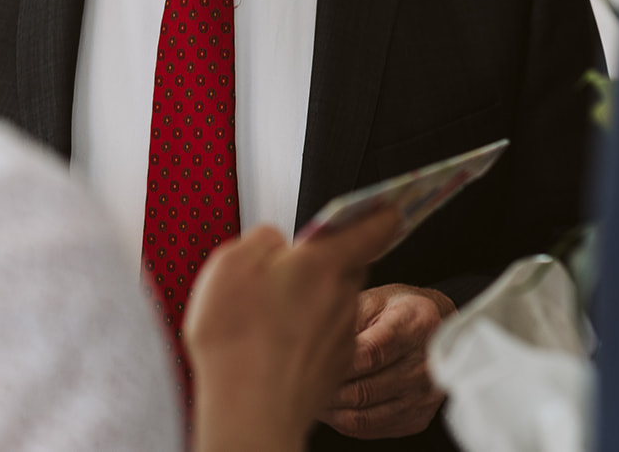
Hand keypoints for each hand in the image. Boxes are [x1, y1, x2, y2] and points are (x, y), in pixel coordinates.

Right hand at [184, 209, 399, 451]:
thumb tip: (274, 243)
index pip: (370, 228)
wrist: (249, 411)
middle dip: (324, 266)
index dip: (379, 213)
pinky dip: (307, 339)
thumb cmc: (238, 340)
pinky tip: (274, 347)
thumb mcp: (231, 264)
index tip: (387, 206)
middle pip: (346, 268)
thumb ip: (261, 241)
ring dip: (312, 305)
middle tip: (286, 271)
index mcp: (323, 263)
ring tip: (268, 317)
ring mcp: (341, 336)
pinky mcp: (334, 369)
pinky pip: (325, 340)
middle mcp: (342, 298)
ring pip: (333, 306)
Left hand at [318, 283, 456, 439]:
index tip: (309, 362)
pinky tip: (329, 407)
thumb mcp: (375, 298)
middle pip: (365, 389)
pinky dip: (344, 420)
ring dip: (332, 409)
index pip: (369, 353)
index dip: (336, 362)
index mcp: (415, 324)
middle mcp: (425, 364)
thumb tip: (314, 338)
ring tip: (309, 395)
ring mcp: (423, 396)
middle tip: (298, 383)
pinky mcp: (417, 417)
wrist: (438, 329)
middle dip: (328, 389)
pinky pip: (372, 428)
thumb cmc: (400, 310)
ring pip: (365, 414)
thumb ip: (348, 317)